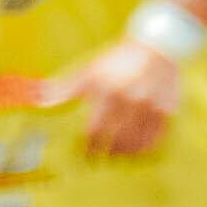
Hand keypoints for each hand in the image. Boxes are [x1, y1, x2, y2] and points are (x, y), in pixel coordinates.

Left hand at [58, 29, 184, 160]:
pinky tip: (137, 150)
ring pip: (136, 143)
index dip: (90, 147)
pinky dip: (145, 148)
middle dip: (108, 153)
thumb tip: (40, 102)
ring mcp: (150, 107)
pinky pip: (155, 139)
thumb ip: (66, 89)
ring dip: (126, 154)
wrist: (155, 48)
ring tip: (117, 156)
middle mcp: (129, 100)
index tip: (87, 155)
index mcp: (108, 91)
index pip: (95, 130)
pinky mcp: (166, 111)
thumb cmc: (116, 60)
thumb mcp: (90, 70)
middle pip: (116, 141)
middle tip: (102, 159)